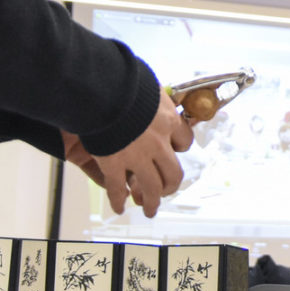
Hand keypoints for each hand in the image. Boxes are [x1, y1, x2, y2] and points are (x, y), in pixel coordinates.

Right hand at [64, 95, 194, 217]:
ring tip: (149, 209)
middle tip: (166, 190)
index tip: (175, 151)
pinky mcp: (114, 165)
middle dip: (170, 185)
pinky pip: (117, 189)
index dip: (179, 148)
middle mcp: (159, 144)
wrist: (104, 90)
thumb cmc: (125, 81)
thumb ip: (154, 95)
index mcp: (169, 122)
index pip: (185, 141)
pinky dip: (117, 201)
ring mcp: (137, 157)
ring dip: (151, 202)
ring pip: (151, 188)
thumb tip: (152, 90)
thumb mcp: (150, 85)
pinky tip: (118, 208)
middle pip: (173, 173)